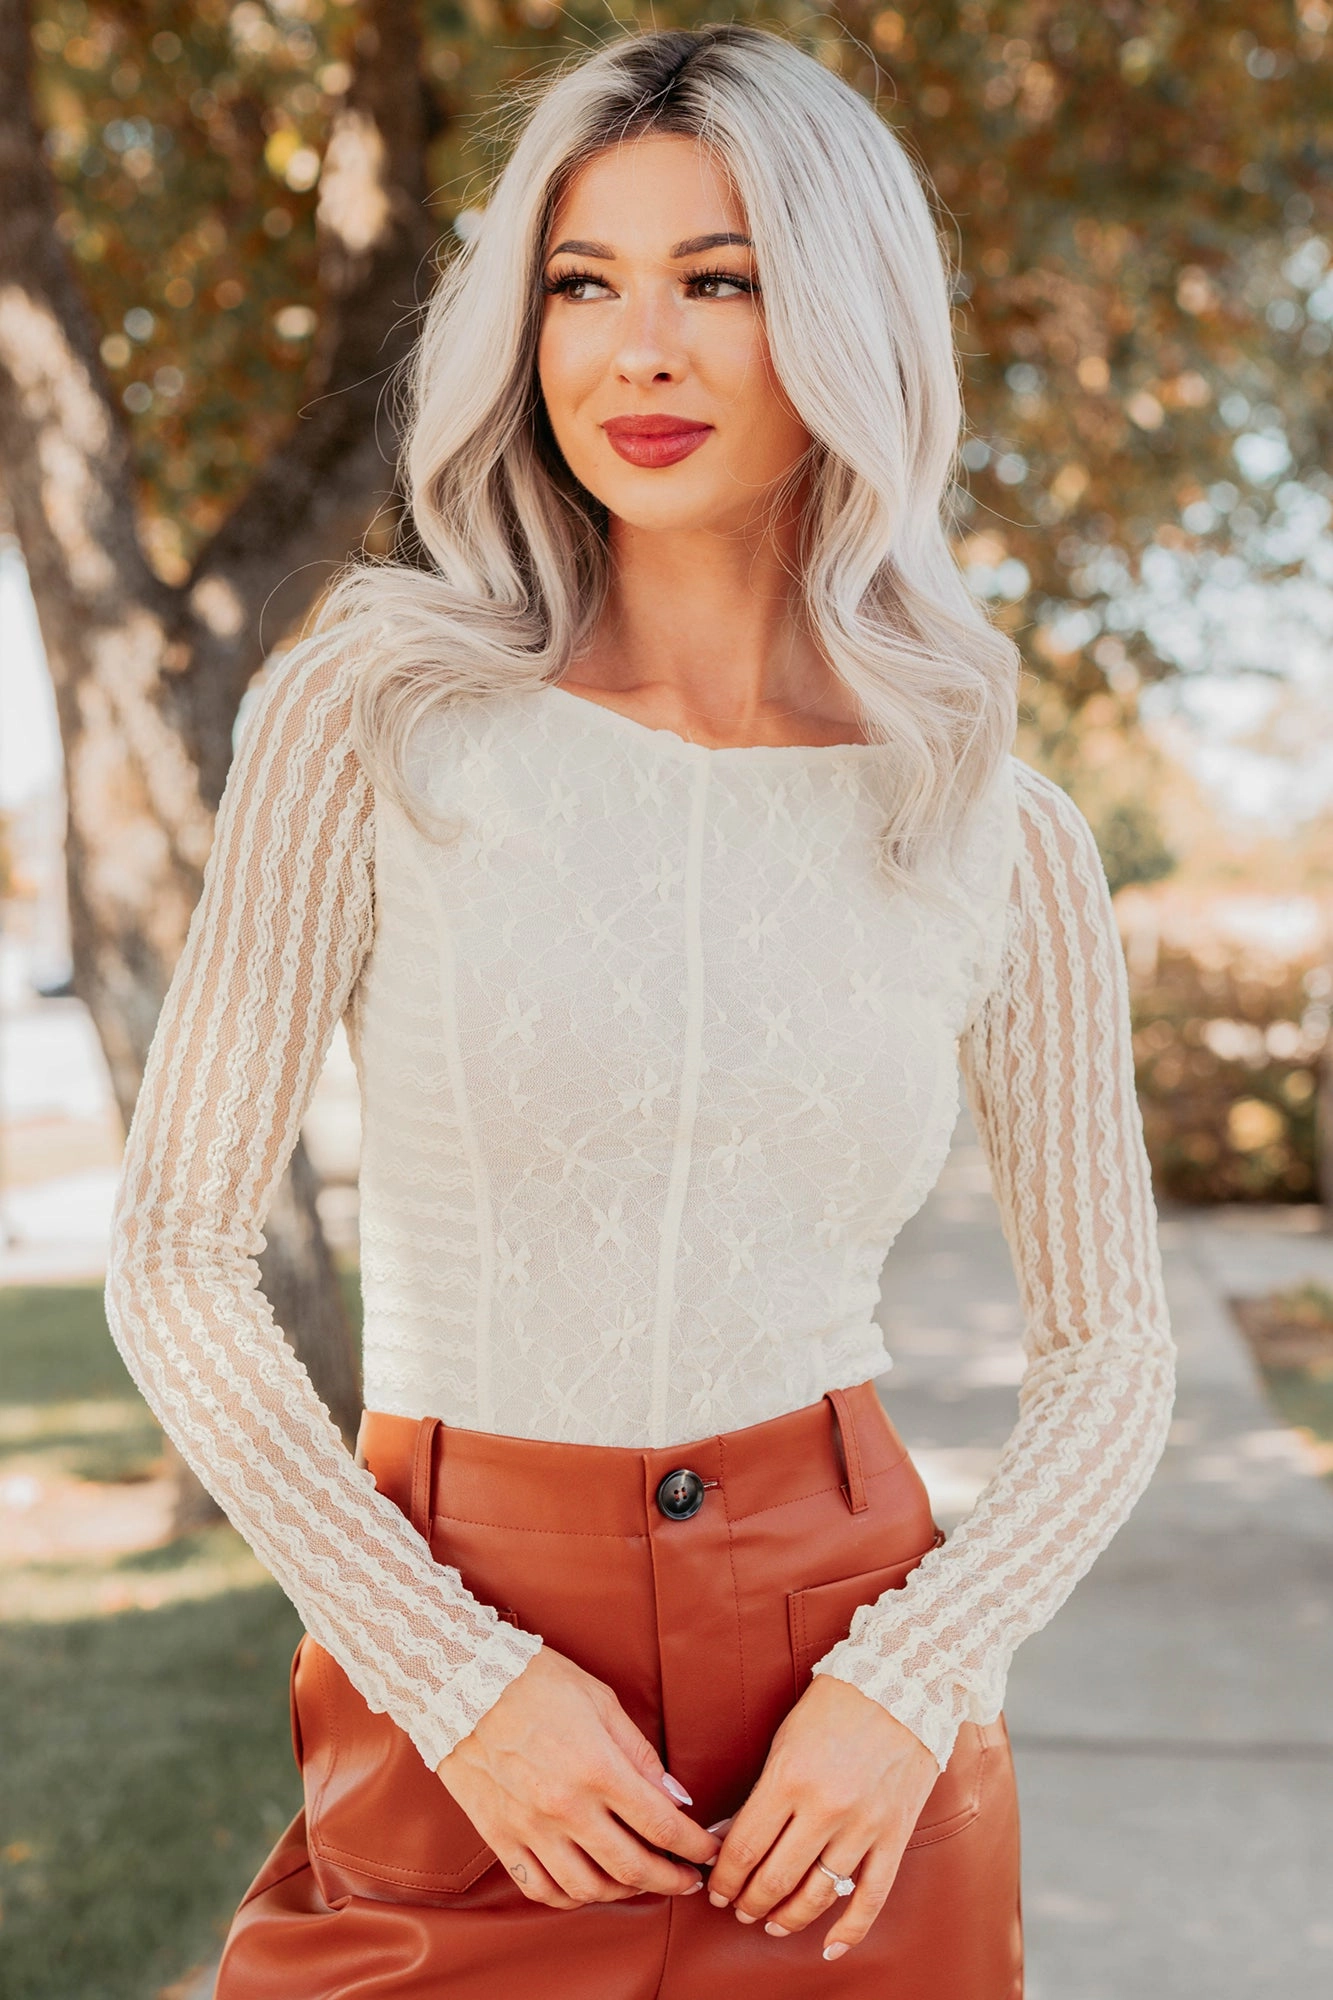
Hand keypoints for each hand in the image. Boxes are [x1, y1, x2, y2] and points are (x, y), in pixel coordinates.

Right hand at [435, 1645, 720, 1908]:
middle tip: (689, 1881)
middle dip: (671, 1880)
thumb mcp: (600, 1700)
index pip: (661, 1825)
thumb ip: (640, 1753)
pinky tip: (588, 1886)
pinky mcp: (500, 1837)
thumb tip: (676, 1797)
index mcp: (597, 1768)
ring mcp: (530, 1828)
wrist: (460, 1682)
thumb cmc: (535, 1681)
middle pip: (632, 1868)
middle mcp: (566, 1807)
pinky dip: (571, 1897)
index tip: (709, 1852)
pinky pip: (541, 1888)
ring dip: (624, 1893)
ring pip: (588, 1888)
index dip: (694, 1847)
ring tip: (641, 1881)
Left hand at [705, 1674, 938, 1960]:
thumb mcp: (784, 1742)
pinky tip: (829, 1947)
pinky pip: (871, 1897)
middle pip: (775, 1878)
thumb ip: (761, 1795)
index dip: (724, 1878)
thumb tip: (729, 1839)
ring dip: (788, 1917)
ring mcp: (863, 1826)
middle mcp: (825, 1808)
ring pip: (818, 1896)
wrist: (902, 1687)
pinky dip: (850, 1930)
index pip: (744, 1849)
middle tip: (738, 1909)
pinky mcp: (894, 1835)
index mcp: (789, 1779)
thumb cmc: (834, 1708)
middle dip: (749, 1901)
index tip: (715, 1889)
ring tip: (771, 1921)